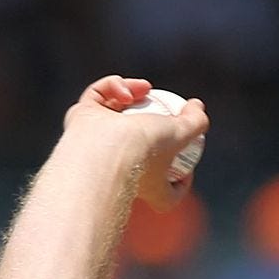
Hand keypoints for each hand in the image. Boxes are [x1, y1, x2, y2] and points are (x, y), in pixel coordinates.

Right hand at [63, 75, 208, 212]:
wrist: (104, 148)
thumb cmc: (145, 150)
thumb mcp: (179, 135)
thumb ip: (195, 123)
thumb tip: (198, 107)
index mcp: (146, 186)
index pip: (166, 189)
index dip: (180, 173)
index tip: (189, 153)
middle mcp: (119, 166)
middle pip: (137, 142)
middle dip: (150, 120)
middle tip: (163, 107)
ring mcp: (97, 142)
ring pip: (115, 112)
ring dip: (132, 94)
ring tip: (145, 88)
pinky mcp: (81, 120)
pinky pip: (98, 97)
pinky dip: (113, 89)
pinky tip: (125, 93)